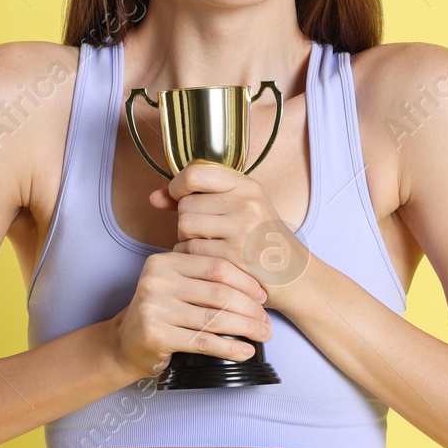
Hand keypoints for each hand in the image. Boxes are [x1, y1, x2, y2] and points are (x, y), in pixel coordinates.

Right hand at [110, 248, 272, 379]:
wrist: (124, 344)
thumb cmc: (161, 313)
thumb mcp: (177, 286)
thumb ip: (205, 278)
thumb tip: (257, 286)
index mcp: (165, 261)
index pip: (216, 266)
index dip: (246, 282)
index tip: (263, 296)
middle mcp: (156, 280)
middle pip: (218, 292)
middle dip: (250, 308)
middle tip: (266, 320)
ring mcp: (154, 307)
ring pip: (214, 318)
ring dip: (246, 328)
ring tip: (263, 334)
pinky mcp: (156, 335)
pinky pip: (203, 341)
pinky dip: (229, 347)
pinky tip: (245, 351)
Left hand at [150, 163, 313, 314]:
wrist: (293, 275)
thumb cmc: (261, 240)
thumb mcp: (239, 209)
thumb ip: (197, 198)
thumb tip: (154, 197)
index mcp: (247, 185)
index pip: (195, 173)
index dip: (178, 186)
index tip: (179, 197)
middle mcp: (246, 202)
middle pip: (186, 205)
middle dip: (186, 221)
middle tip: (206, 232)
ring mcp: (241, 228)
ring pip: (185, 227)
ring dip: (187, 239)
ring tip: (209, 246)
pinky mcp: (233, 255)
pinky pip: (190, 251)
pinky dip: (192, 258)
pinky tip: (211, 261)